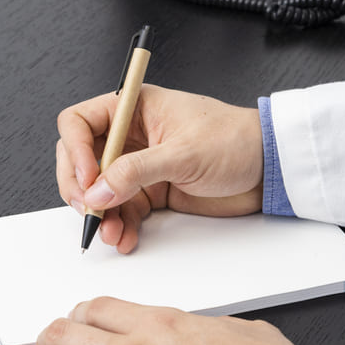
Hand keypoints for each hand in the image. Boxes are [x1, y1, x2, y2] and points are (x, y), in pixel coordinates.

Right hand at [57, 84, 263, 252]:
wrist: (268, 169)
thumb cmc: (236, 140)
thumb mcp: (183, 153)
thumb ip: (136, 172)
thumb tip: (98, 191)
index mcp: (134, 108)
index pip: (80, 121)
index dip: (76, 151)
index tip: (88, 180)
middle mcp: (131, 135)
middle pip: (82, 158)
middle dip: (81, 188)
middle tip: (90, 210)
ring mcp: (139, 164)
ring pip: (100, 190)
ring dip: (101, 214)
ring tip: (111, 232)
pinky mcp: (152, 190)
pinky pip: (123, 209)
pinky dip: (120, 225)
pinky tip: (126, 236)